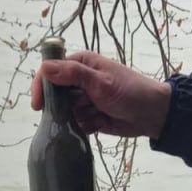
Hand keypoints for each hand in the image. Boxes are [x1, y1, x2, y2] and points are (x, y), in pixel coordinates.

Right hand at [31, 49, 171, 138]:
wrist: (154, 114)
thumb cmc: (130, 92)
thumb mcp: (101, 82)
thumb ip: (73, 74)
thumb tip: (45, 69)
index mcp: (80, 64)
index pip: (50, 72)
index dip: (41, 88)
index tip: (38, 106)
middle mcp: (79, 80)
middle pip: (56, 96)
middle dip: (65, 107)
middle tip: (86, 107)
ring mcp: (84, 100)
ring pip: (65, 113)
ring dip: (79, 117)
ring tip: (99, 113)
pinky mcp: (89, 116)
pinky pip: (76, 125)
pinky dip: (86, 126)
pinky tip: (101, 122)